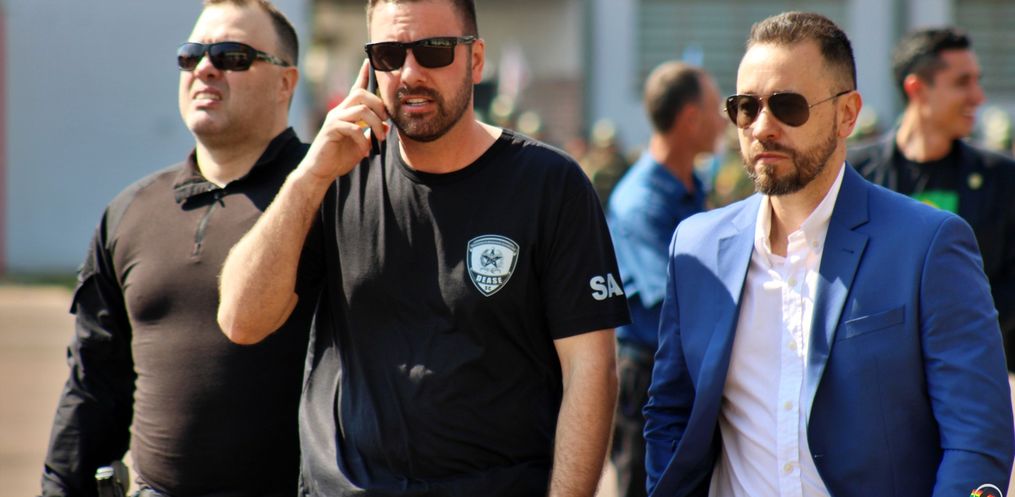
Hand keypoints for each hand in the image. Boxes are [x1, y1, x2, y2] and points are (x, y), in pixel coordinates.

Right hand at [299, 59, 388, 182]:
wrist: (321, 171)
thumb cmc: (340, 157)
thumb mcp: (362, 144)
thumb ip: (372, 133)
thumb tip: (386, 126)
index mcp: (346, 112)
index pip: (355, 88)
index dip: (363, 74)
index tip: (369, 61)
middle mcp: (339, 111)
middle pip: (361, 94)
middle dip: (379, 106)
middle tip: (385, 123)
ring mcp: (334, 119)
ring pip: (361, 109)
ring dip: (376, 123)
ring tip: (380, 139)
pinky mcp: (331, 130)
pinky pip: (353, 127)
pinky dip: (363, 139)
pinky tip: (365, 151)